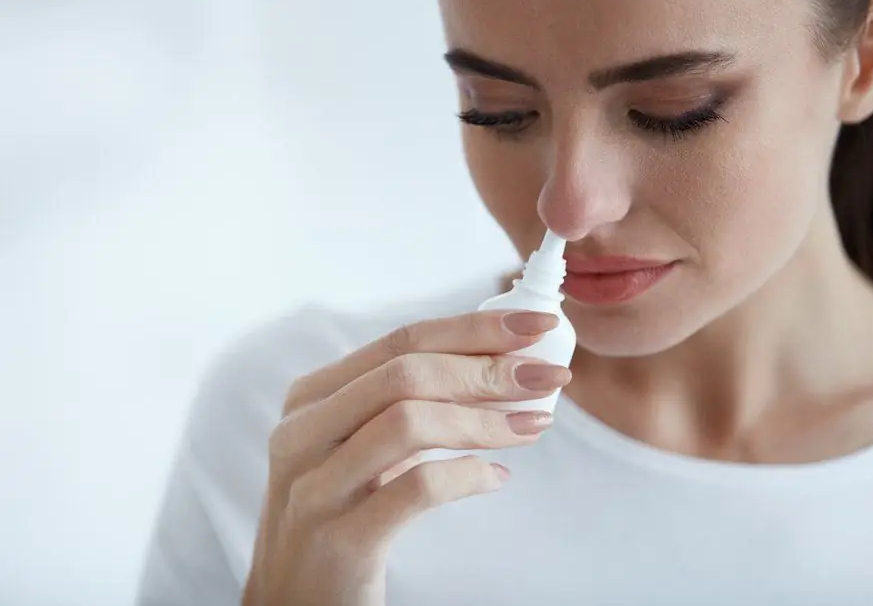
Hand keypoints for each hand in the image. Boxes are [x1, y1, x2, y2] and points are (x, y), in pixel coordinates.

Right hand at [241, 310, 571, 605]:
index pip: (402, 340)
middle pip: (406, 373)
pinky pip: (416, 489)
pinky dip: (467, 476)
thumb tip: (500, 367)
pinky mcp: (338, 539)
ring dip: (484, 419)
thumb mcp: (359, 451)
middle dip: (487, 368)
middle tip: (547, 376)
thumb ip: (407, 406)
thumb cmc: (339, 517)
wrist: (294, 604)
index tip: (535, 326)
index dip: (474, 328)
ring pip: (408, 421)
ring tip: (533, 424)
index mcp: (313, 399)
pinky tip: (496, 478)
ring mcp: (315, 486)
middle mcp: (304, 433)